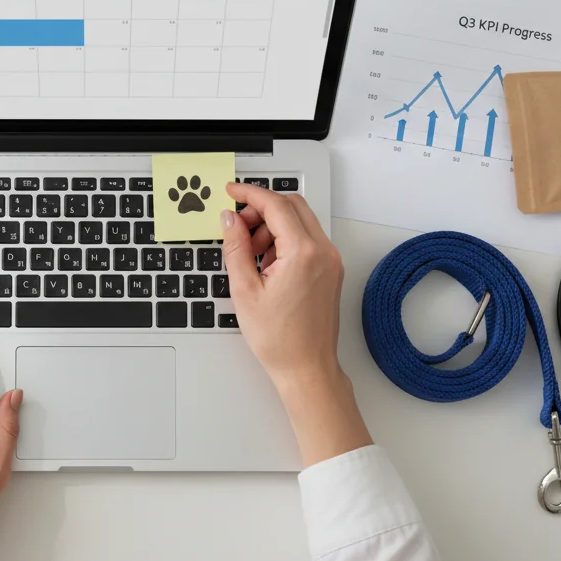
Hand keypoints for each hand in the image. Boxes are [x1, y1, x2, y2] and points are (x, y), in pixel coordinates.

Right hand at [221, 183, 371, 465]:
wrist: (307, 368)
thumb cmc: (280, 339)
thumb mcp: (244, 290)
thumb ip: (236, 248)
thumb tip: (230, 220)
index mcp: (303, 254)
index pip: (275, 205)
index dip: (249, 194)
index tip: (231, 192)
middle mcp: (323, 252)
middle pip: (292, 206)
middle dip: (261, 210)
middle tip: (237, 226)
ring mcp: (331, 261)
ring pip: (300, 222)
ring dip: (273, 226)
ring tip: (250, 254)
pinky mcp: (331, 270)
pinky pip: (307, 240)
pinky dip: (285, 241)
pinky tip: (267, 263)